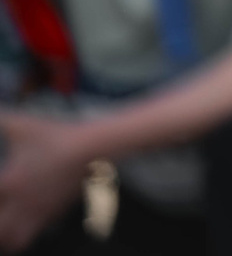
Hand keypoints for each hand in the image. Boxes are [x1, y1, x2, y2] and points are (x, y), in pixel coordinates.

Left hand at [0, 114, 88, 251]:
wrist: (94, 148)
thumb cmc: (57, 136)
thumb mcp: (22, 125)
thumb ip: (1, 119)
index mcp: (8, 183)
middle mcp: (20, 204)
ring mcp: (38, 211)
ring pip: (15, 241)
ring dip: (7, 237)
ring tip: (6, 224)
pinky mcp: (54, 213)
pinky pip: (34, 234)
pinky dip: (26, 233)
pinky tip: (25, 218)